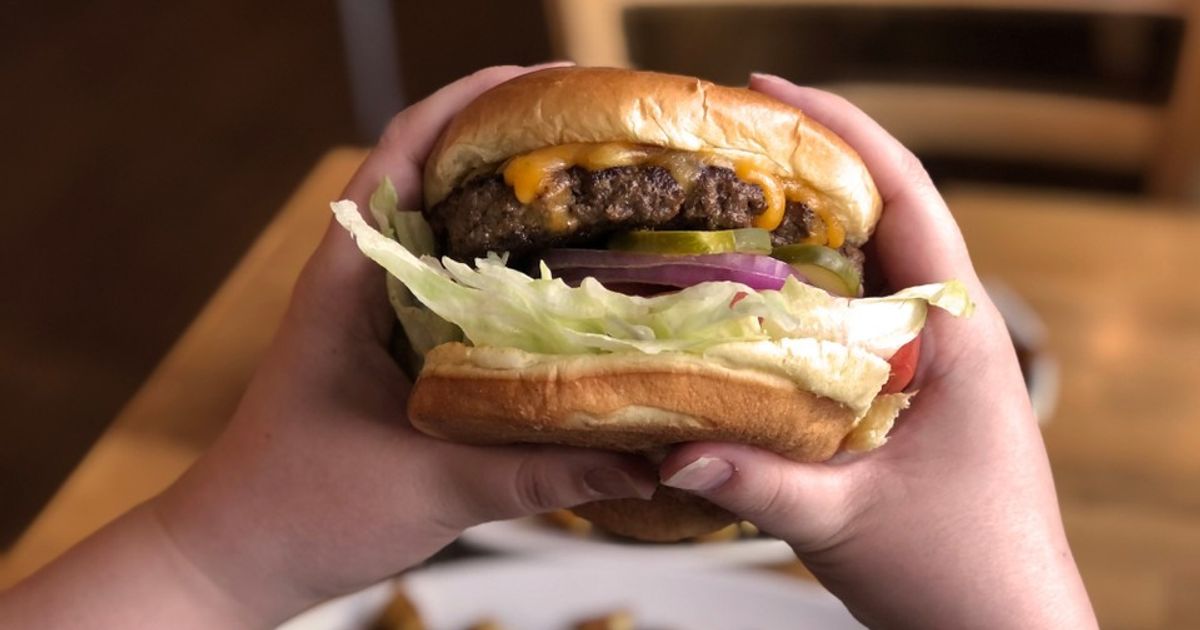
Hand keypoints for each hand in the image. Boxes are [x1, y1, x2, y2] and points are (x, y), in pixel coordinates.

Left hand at [0, 64, 655, 629]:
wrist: (239, 557)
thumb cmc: (299, 511)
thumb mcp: (432, 489)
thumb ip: (539, 474)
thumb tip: (646, 462)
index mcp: (349, 280)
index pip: (406, 151)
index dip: (474, 103)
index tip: (549, 85)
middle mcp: (363, 279)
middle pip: (440, 175)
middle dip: (515, 145)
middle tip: (604, 142)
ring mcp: (377, 311)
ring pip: (453, 231)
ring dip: (515, 205)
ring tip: (603, 198)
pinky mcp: (395, 348)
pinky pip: (460, 286)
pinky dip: (509, 270)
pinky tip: (568, 290)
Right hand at [659, 74, 1096, 628]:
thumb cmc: (965, 579)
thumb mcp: (848, 525)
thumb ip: (759, 485)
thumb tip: (667, 450)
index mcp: (959, 343)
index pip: (909, 202)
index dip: (845, 133)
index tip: (773, 93)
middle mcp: (947, 340)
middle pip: (882, 220)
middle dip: (807, 170)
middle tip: (723, 144)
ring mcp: (927, 368)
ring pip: (861, 273)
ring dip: (798, 235)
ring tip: (718, 207)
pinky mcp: (904, 399)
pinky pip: (845, 325)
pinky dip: (795, 299)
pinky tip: (741, 304)